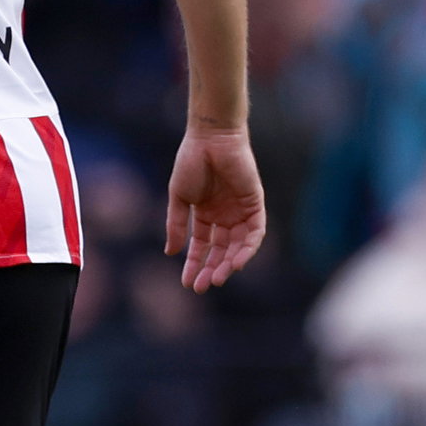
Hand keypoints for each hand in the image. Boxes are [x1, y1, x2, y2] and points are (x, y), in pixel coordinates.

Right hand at [167, 125, 265, 291]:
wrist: (210, 138)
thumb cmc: (191, 162)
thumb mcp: (179, 198)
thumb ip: (176, 225)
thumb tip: (170, 252)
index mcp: (205, 214)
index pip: (202, 246)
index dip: (194, 264)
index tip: (187, 283)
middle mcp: (224, 215)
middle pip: (220, 250)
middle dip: (211, 269)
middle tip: (202, 286)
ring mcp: (240, 210)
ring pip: (238, 246)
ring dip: (229, 264)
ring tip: (217, 278)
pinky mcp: (255, 204)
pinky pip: (254, 232)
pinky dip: (247, 248)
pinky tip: (235, 262)